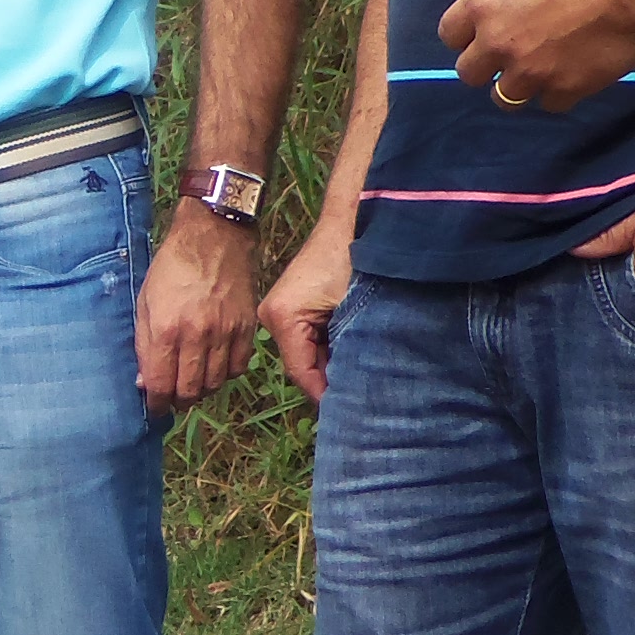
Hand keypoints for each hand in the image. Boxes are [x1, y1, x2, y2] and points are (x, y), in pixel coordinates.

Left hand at [134, 203, 260, 414]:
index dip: (156, 403)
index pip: (162, 385)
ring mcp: (226, 333)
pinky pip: (238, 368)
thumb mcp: (145, 302)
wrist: (214, 236)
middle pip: (190, 390)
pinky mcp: (247, 328)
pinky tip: (215, 367)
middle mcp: (198, 335)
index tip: (154, 407)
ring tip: (192, 383)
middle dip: (178, 401)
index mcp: (168, 329)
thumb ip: (144, 345)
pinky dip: (226, 374)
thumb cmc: (172, 267)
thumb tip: (145, 382)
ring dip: (201, 390)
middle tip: (172, 399)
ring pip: (215, 384)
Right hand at [265, 221, 355, 405]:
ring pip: (308, 354)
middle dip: (331, 380)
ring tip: (361, 375)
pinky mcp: (292, 305)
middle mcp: (272, 317)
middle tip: (363, 397)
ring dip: (332, 363)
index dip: (327, 395)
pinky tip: (352, 350)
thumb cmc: (355, 262)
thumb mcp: (352, 315)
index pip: (302, 373)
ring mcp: (279, 311)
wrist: (354, 221)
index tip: (354, 413)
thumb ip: (346, 356)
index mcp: (282, 318)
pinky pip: (310, 338)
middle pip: (303, 365)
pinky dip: (331, 347)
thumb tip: (347, 395)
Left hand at [435, 0, 634, 112]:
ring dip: (517, 83)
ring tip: (538, 67)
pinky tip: (569, 73)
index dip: (464, 31)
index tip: (483, 27)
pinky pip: (549, 104)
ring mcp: (531, 71)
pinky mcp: (566, 89)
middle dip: (486, 63)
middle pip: (469, 73)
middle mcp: (499, 43)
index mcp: (483, 3)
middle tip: (511, 49)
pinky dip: (556, 92)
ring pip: (504, 98)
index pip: (449, 34)